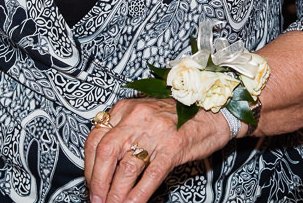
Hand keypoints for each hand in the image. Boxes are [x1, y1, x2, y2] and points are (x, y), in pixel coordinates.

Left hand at [83, 98, 231, 202]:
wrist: (213, 113)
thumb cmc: (176, 117)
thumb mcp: (142, 116)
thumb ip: (122, 132)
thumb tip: (102, 165)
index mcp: (124, 109)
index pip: (96, 138)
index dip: (89, 165)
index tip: (90, 183)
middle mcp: (136, 118)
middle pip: (106, 152)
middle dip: (98, 181)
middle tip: (96, 199)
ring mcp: (155, 132)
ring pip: (127, 167)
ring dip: (116, 193)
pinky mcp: (173, 147)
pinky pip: (151, 175)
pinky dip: (139, 194)